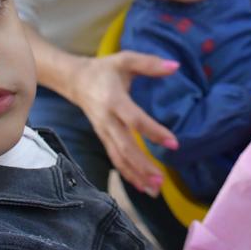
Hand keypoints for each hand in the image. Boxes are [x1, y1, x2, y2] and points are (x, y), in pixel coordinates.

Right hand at [69, 52, 179, 195]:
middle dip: (142, 165)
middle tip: (161, 179)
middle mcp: (107, 120)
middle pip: (124, 147)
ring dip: (136, 175)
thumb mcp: (126, 59)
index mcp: (114, 100)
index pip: (134, 120)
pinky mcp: (103, 138)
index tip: (173, 143)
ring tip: (154, 189)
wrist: (75, 80)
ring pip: (118, 158)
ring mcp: (103, 131)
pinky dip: (128, 174)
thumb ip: (150, 63)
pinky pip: (115, 159)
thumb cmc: (105, 69)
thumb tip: (175, 66)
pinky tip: (142, 186)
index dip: (153, 132)